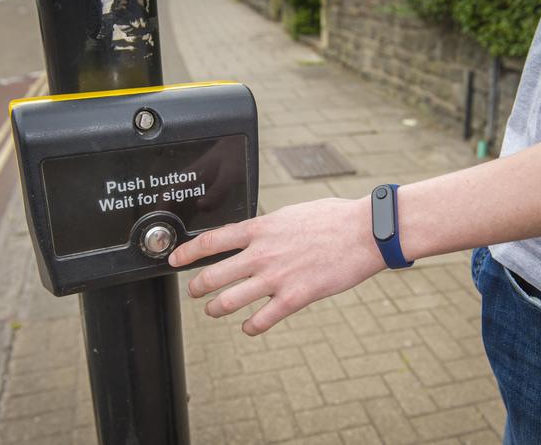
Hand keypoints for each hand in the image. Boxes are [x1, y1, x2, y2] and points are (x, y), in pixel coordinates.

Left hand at [168, 196, 385, 334]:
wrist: (364, 233)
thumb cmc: (334, 219)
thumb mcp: (292, 214)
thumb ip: (270, 227)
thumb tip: (258, 234)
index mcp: (261, 229)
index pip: (211, 241)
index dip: (187, 253)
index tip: (175, 260)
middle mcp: (262, 254)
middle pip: (212, 275)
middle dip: (196, 287)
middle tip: (194, 292)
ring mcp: (276, 277)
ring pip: (229, 301)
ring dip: (216, 309)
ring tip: (214, 310)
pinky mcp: (294, 298)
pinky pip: (260, 320)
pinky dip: (250, 327)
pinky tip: (248, 327)